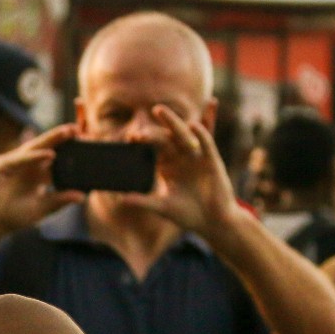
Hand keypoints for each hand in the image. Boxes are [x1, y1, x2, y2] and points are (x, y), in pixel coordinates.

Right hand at [0, 125, 81, 235]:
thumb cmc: (11, 217)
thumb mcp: (41, 209)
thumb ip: (59, 200)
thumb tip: (82, 196)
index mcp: (36, 174)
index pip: (56, 157)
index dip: (70, 150)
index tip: (88, 142)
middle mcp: (26, 165)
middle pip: (47, 147)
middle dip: (62, 137)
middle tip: (80, 128)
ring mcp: (13, 163)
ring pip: (34, 147)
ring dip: (51, 139)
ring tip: (68, 132)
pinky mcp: (1, 166)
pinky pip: (21, 158)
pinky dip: (35, 156)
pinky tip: (50, 154)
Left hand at [122, 106, 242, 239]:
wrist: (213, 223)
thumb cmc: (189, 214)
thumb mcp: (163, 208)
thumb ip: (143, 202)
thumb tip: (121, 199)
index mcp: (167, 165)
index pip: (153, 148)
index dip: (143, 142)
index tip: (130, 139)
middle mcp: (180, 157)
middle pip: (166, 137)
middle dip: (153, 130)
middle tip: (138, 129)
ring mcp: (196, 156)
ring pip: (183, 134)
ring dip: (173, 122)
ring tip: (159, 111)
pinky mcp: (212, 159)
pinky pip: (207, 141)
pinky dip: (202, 132)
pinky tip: (193, 124)